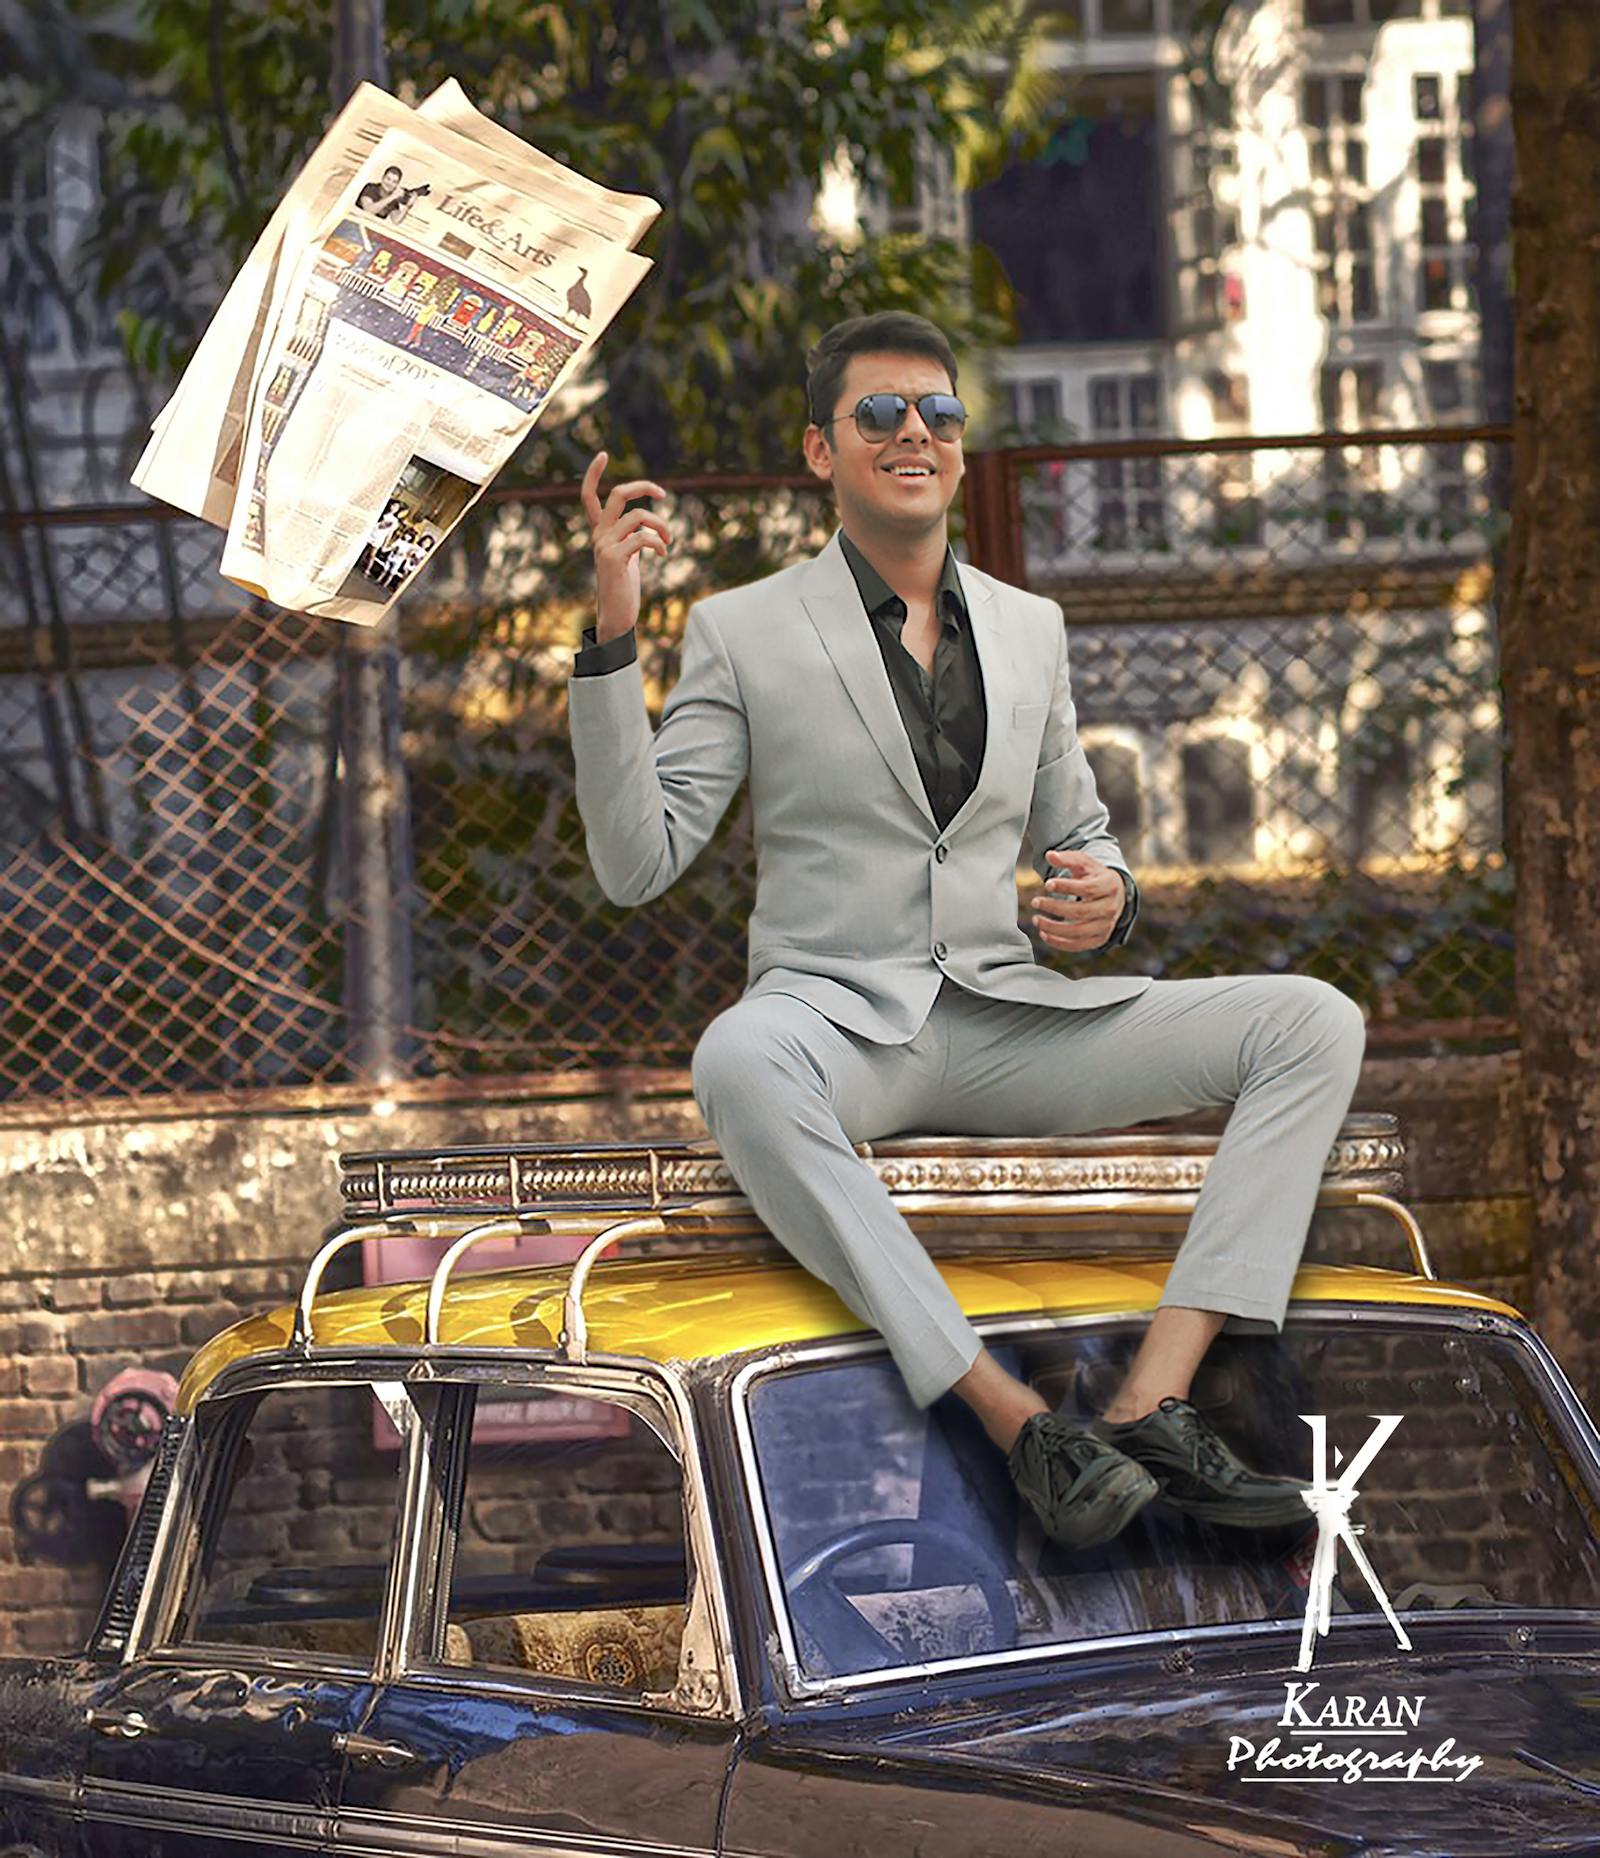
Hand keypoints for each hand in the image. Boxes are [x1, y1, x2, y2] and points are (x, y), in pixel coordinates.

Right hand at [580, 450, 672, 643]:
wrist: (617, 617)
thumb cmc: (624, 588)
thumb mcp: (628, 557)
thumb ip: (632, 537)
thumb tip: (648, 524)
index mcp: (600, 532)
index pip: (588, 497)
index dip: (593, 473)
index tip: (603, 455)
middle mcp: (598, 535)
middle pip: (619, 495)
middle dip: (643, 487)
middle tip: (663, 494)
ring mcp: (604, 546)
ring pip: (638, 516)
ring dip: (661, 525)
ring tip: (669, 540)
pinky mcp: (613, 558)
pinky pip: (643, 538)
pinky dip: (659, 542)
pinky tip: (664, 553)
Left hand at [1031, 850, 1124, 951]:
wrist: (1113, 894)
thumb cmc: (1094, 876)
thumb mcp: (1084, 863)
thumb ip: (1067, 858)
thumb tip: (1049, 855)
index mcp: (1109, 886)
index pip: (1087, 889)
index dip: (1067, 887)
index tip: (1047, 884)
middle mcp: (1110, 908)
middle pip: (1081, 912)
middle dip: (1055, 907)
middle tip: (1035, 901)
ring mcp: (1106, 925)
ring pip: (1079, 932)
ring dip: (1054, 928)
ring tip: (1036, 919)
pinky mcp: (1099, 939)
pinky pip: (1078, 945)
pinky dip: (1059, 942)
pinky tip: (1044, 934)